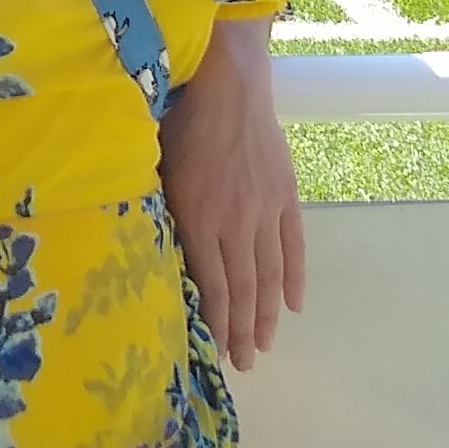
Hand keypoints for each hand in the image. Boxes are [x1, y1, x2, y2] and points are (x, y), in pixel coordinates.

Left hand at [162, 36, 304, 370]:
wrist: (229, 83)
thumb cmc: (181, 120)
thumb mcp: (158, 170)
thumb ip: (162, 213)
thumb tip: (154, 254)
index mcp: (199, 218)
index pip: (210, 285)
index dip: (214, 322)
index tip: (214, 351)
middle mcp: (235, 222)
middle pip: (242, 289)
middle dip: (241, 331)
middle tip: (244, 364)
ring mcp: (265, 211)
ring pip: (269, 275)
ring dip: (267, 314)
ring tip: (265, 345)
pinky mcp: (286, 196)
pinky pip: (294, 246)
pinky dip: (294, 277)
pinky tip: (293, 304)